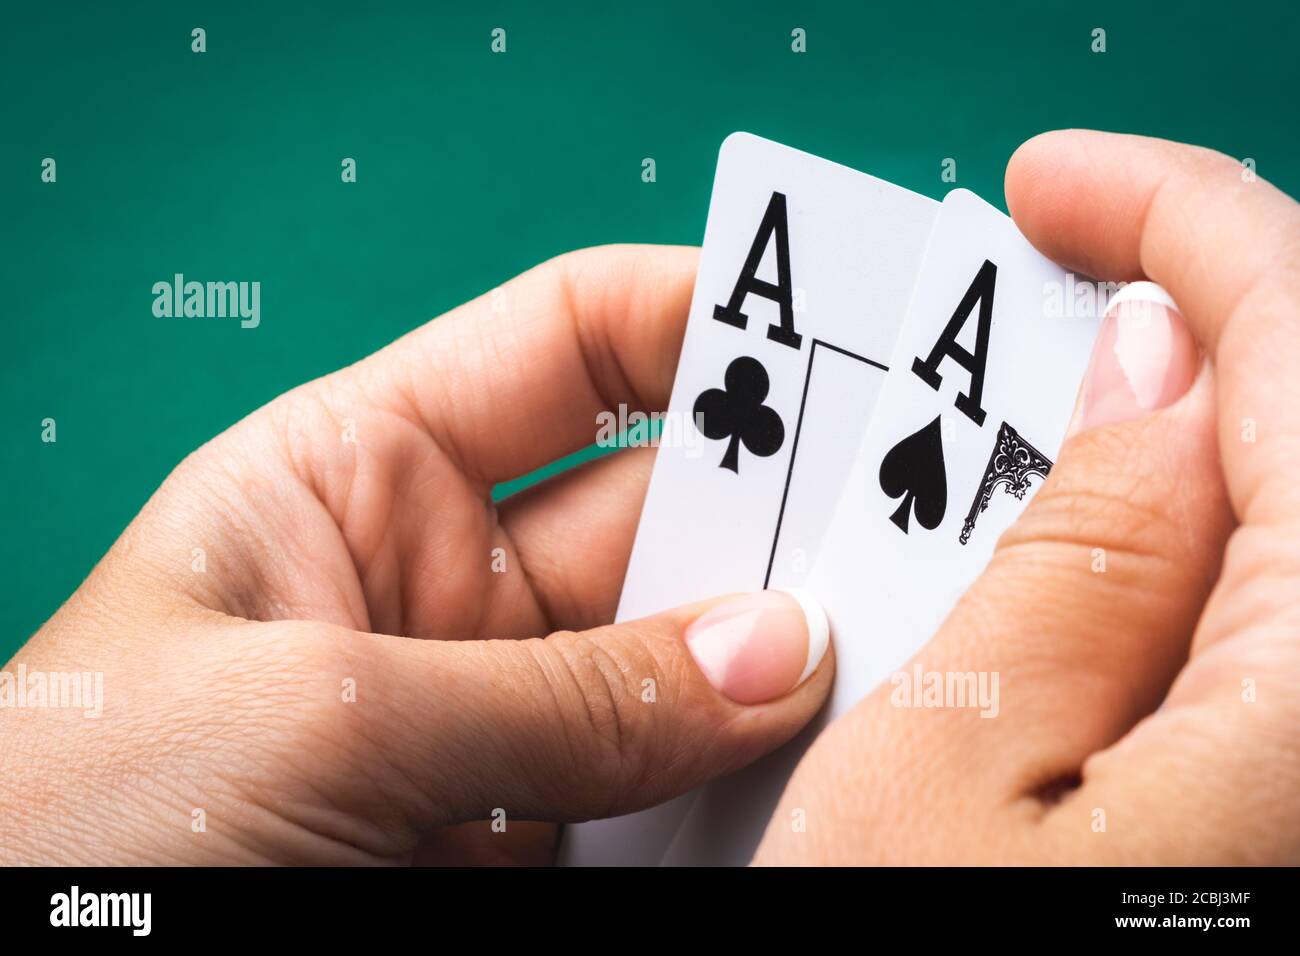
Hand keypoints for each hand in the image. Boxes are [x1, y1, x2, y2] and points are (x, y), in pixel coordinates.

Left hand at [0, 245, 831, 864]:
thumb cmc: (77, 819)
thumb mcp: (322, 714)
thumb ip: (560, 695)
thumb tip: (775, 658)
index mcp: (360, 470)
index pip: (568, 346)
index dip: (699, 320)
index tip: (839, 334)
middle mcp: (439, 582)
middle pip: (651, 512)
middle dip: (776, 513)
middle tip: (916, 519)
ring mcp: (486, 718)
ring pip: (671, 664)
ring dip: (772, 664)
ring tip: (893, 654)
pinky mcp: (511, 837)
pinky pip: (652, 791)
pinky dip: (731, 786)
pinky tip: (809, 771)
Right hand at [756, 130, 1299, 864]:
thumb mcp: (942, 767)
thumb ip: (1078, 555)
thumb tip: (1154, 363)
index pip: (1297, 346)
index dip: (1180, 222)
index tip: (1056, 184)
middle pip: (1296, 421)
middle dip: (1176, 322)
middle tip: (1034, 296)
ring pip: (1276, 521)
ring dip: (1163, 448)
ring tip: (1023, 440)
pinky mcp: (1275, 803)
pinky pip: (1263, 617)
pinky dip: (1176, 552)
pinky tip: (1078, 569)